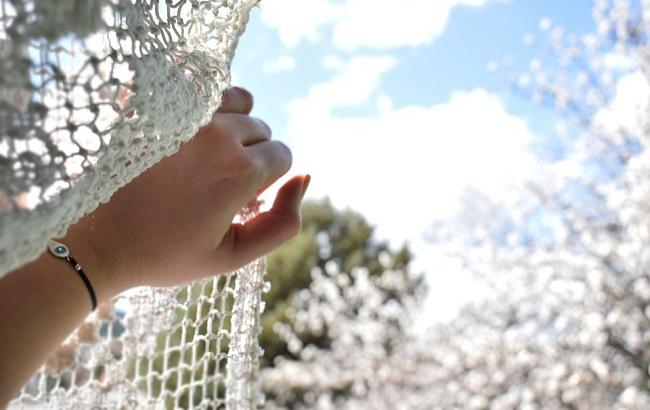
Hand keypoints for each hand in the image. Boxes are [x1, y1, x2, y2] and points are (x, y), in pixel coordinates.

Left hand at [63, 87, 308, 300]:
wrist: (97, 242)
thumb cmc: (166, 252)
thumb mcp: (233, 256)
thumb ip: (283, 222)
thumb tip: (305, 176)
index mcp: (238, 170)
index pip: (282, 154)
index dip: (267, 181)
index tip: (239, 199)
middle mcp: (216, 132)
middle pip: (261, 128)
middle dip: (250, 154)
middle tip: (217, 183)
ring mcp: (183, 114)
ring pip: (238, 101)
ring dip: (233, 124)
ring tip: (207, 154)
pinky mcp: (155, 104)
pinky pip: (201, 86)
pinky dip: (206, 104)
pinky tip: (190, 132)